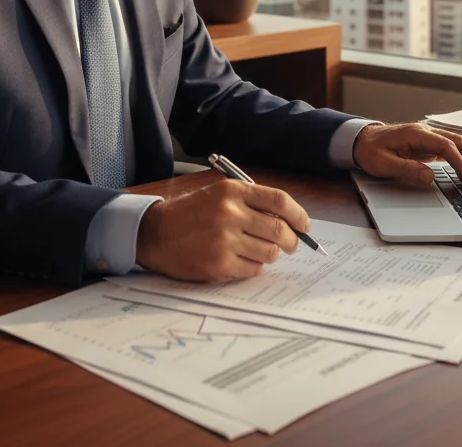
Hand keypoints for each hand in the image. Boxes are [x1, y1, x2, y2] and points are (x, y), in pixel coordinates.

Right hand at [135, 180, 309, 281]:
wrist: (156, 232)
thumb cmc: (190, 213)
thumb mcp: (219, 194)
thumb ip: (251, 202)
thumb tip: (289, 220)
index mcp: (232, 191)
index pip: (279, 201)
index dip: (299, 215)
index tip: (305, 225)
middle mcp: (230, 213)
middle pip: (280, 229)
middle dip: (291, 240)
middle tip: (290, 244)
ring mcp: (225, 240)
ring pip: (270, 253)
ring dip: (271, 254)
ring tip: (259, 250)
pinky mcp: (219, 265)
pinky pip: (254, 269)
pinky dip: (254, 267)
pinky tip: (242, 260)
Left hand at [353, 123, 461, 186]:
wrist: (359, 140)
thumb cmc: (370, 151)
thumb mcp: (384, 164)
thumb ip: (407, 169)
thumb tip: (430, 176)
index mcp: (416, 134)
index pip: (446, 146)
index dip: (459, 163)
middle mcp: (425, 131)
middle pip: (457, 141)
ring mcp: (426, 136)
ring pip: (456, 142)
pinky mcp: (426, 143)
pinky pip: (449, 147)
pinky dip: (461, 157)